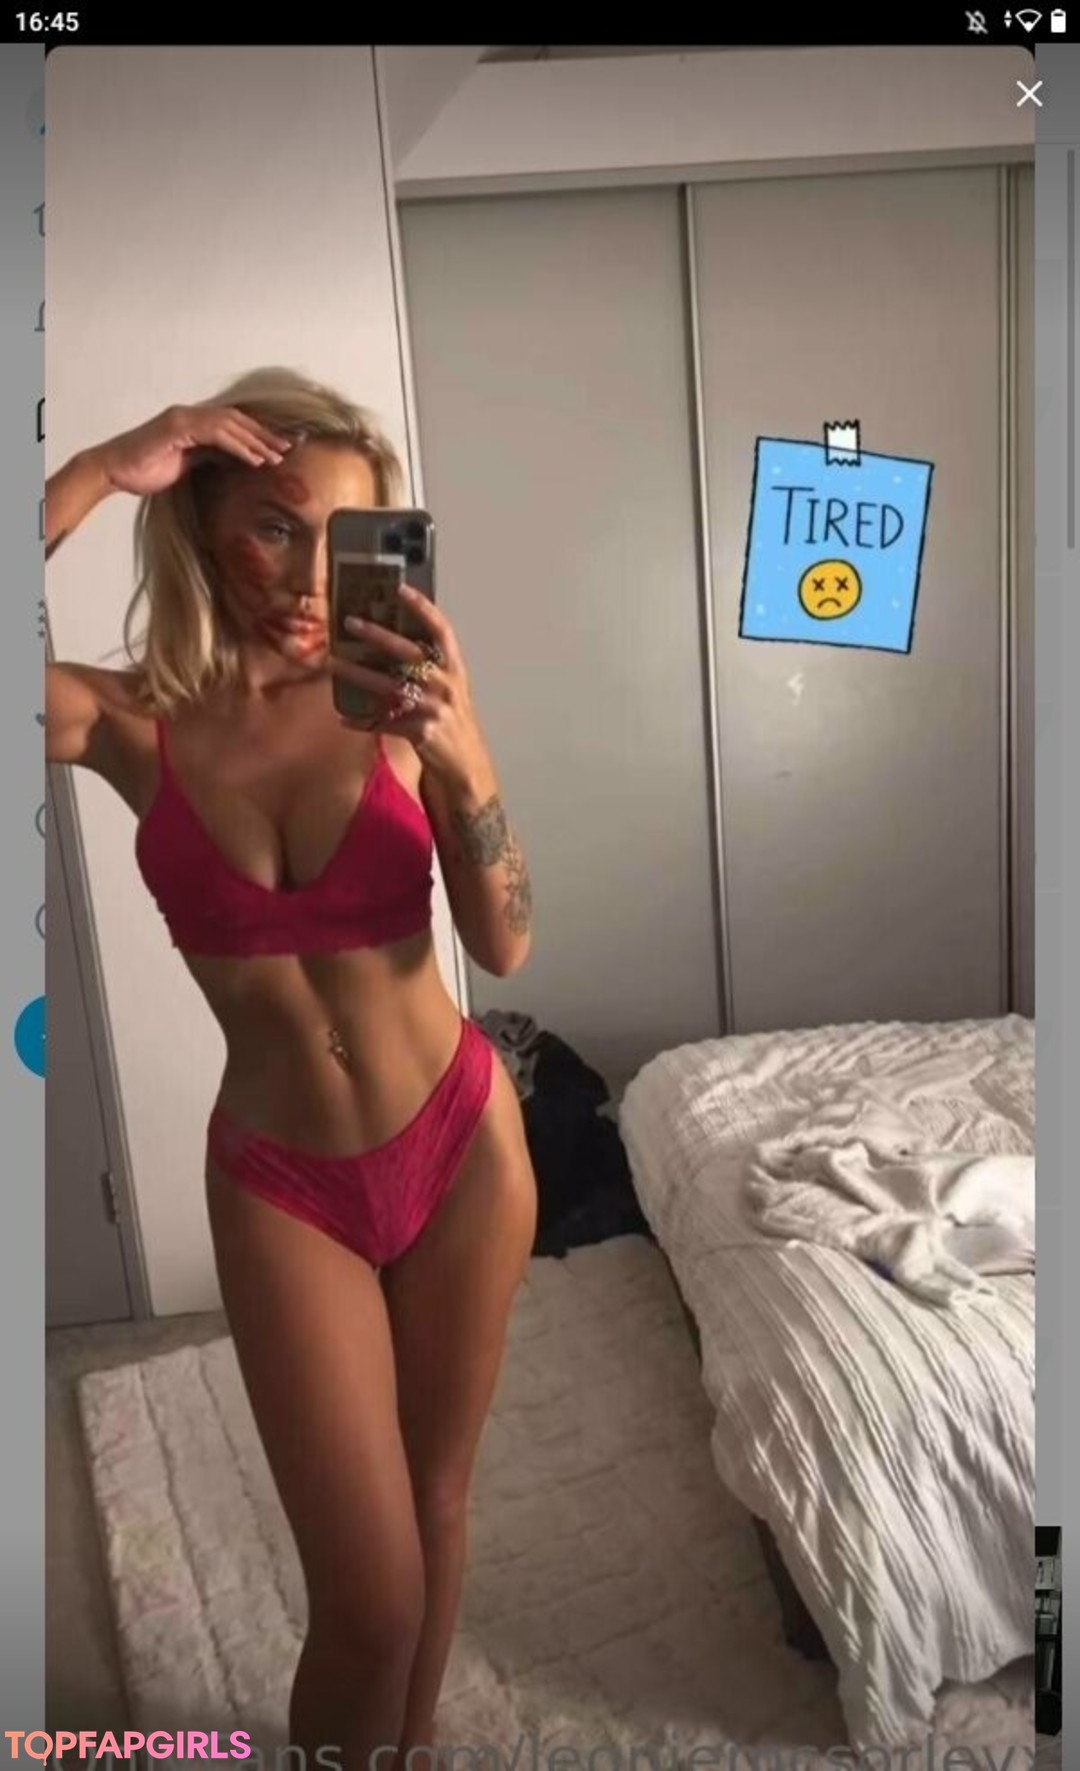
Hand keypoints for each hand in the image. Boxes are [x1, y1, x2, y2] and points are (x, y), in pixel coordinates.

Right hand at [93, 403, 293, 497]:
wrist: (112, 470)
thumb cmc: (143, 469)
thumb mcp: (184, 464)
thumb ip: (207, 457)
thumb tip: (232, 460)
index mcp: (192, 422)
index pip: (232, 424)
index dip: (258, 435)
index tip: (281, 449)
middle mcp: (189, 415)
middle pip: (237, 419)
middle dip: (265, 434)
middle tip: (291, 448)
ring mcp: (182, 418)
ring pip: (230, 424)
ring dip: (257, 440)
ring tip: (278, 457)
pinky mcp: (176, 428)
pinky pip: (215, 434)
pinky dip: (238, 446)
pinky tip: (255, 459)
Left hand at [327, 586, 489, 783]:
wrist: (466, 766)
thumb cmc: (452, 722)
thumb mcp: (450, 691)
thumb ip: (430, 669)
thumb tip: (390, 644)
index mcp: (454, 670)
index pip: (442, 631)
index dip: (423, 609)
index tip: (401, 589)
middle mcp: (445, 685)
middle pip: (408, 652)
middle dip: (378, 635)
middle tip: (351, 622)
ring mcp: (433, 709)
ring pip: (388, 686)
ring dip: (357, 674)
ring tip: (333, 664)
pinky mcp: (420, 732)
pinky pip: (383, 722)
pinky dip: (362, 721)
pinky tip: (344, 717)